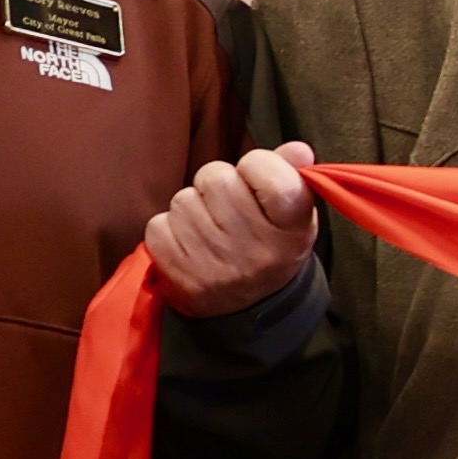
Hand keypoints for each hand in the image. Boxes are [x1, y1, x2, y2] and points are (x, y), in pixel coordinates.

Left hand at [147, 141, 320, 316]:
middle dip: (217, 185)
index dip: (258, 165)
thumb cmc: (270, 246)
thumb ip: (293, 176)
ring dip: (193, 209)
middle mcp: (256, 248)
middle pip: (216, 177)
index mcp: (292, 229)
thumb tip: (298, 149)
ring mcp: (216, 263)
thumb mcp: (293, 216)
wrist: (249, 309)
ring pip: (183, 200)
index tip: (257, 179)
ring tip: (210, 230)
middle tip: (229, 208)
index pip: (271, 174)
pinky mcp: (180, 274)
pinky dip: (170, 231)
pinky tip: (190, 246)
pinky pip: (158, 226)